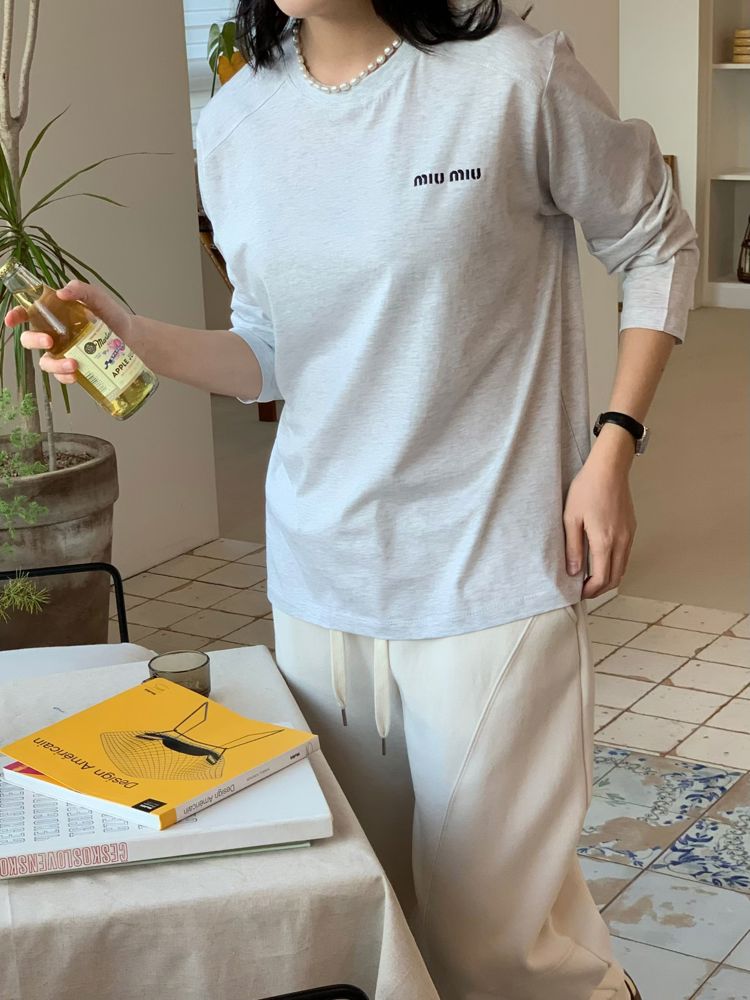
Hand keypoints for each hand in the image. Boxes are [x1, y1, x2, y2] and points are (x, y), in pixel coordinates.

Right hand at [6, 279, 133, 383]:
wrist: (132, 338)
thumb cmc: (111, 316)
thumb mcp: (98, 299)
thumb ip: (81, 290)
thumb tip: (63, 292)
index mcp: (54, 314)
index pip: (28, 313)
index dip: (16, 315)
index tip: (13, 319)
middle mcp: (54, 334)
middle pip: (29, 339)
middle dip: (34, 340)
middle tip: (49, 340)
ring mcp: (63, 353)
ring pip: (46, 362)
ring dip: (55, 364)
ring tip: (73, 364)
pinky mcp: (74, 369)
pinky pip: (62, 376)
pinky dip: (66, 376)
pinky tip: (77, 374)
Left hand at [563, 453, 636, 599]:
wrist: (609, 468)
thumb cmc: (586, 490)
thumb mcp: (571, 518)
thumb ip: (572, 547)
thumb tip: (574, 572)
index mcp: (604, 541)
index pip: (602, 578)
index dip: (591, 590)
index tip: (579, 593)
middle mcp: (621, 541)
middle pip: (616, 577)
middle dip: (600, 588)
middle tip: (584, 589)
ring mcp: (629, 535)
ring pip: (623, 567)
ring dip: (609, 577)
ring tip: (590, 576)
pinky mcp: (631, 528)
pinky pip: (625, 554)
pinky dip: (615, 564)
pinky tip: (600, 559)